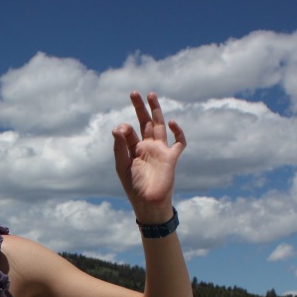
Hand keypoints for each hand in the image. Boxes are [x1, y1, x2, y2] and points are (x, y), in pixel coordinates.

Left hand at [111, 91, 185, 221]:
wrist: (148, 203)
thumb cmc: (133, 187)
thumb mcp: (122, 166)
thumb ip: (119, 147)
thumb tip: (117, 127)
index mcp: (134, 149)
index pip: (130, 131)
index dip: (124, 127)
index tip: (121, 130)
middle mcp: (148, 147)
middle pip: (145, 122)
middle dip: (140, 108)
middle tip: (134, 93)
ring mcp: (160, 151)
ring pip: (159, 126)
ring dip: (156, 111)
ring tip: (150, 95)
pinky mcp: (171, 158)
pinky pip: (179, 143)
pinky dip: (178, 132)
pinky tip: (172, 123)